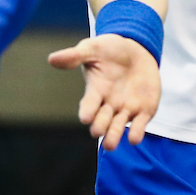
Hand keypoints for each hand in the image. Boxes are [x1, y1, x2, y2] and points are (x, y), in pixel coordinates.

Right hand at [47, 34, 160, 149]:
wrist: (137, 50)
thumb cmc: (110, 50)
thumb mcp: (93, 48)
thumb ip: (75, 56)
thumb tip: (52, 59)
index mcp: (95, 91)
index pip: (88, 105)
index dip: (87, 111)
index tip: (85, 117)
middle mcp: (109, 105)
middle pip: (101, 121)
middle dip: (99, 126)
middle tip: (97, 131)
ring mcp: (126, 109)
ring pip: (117, 128)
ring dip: (113, 136)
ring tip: (109, 145)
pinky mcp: (144, 111)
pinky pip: (139, 125)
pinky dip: (136, 133)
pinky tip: (134, 138)